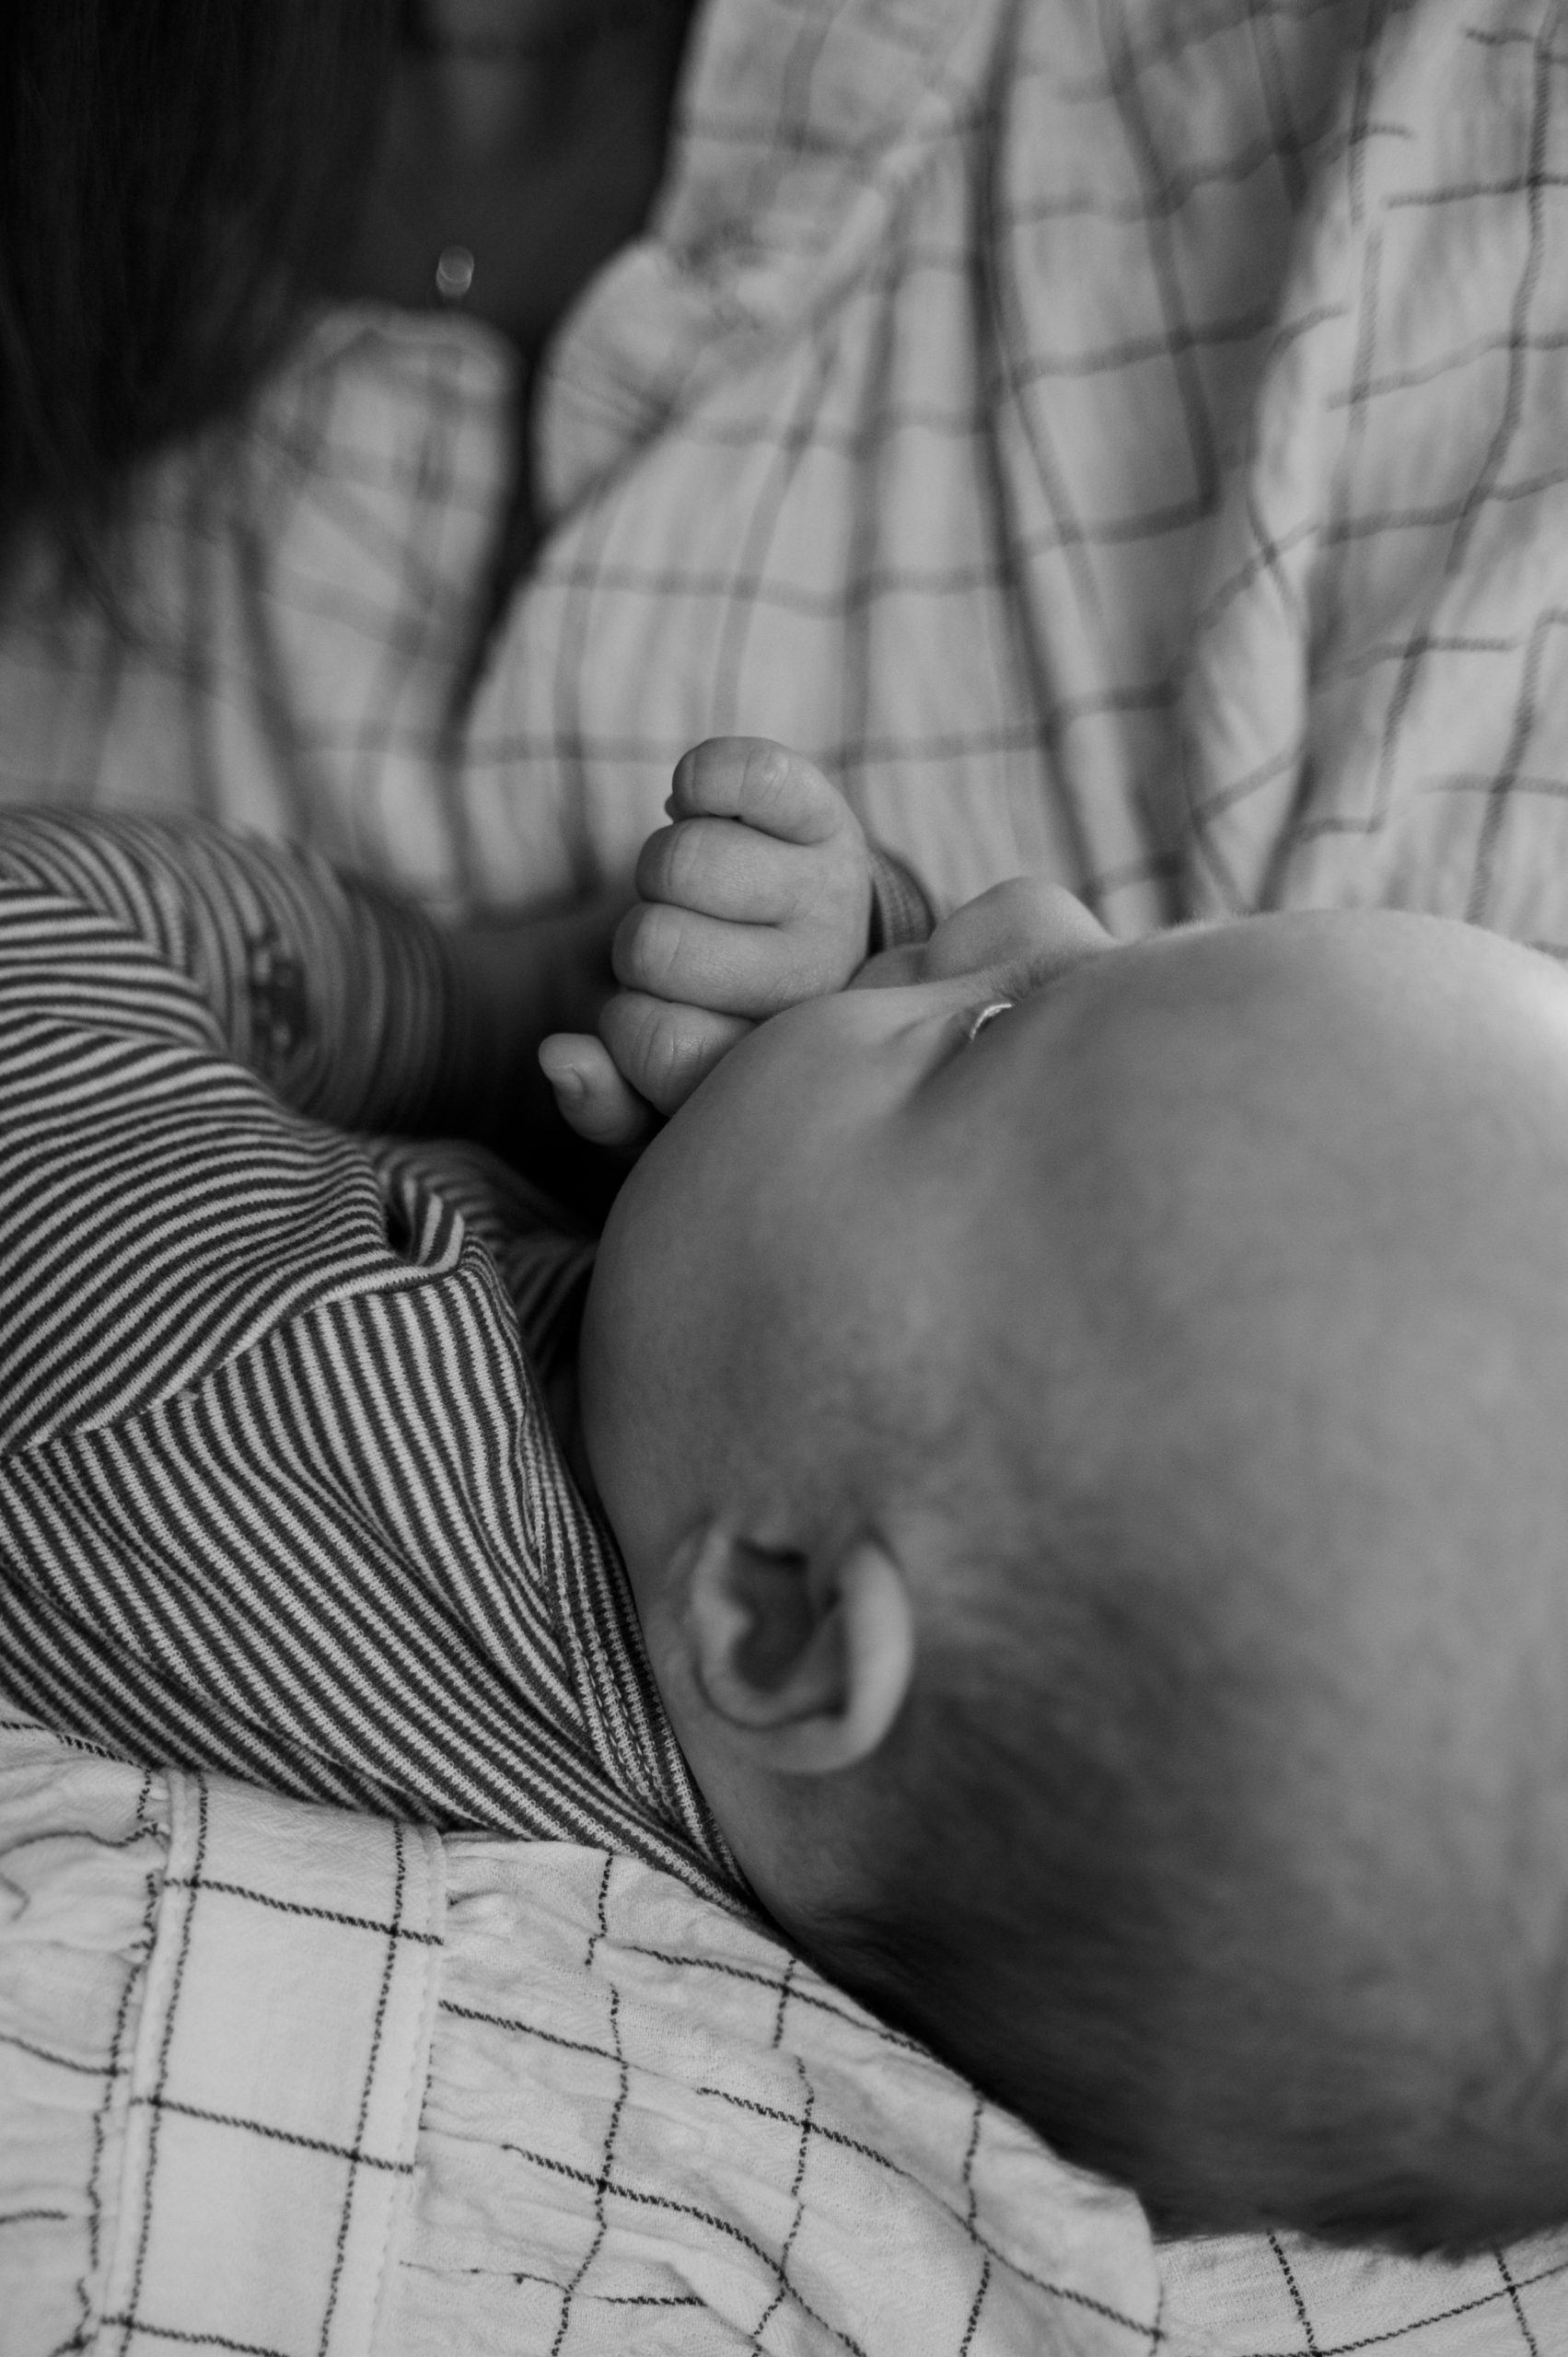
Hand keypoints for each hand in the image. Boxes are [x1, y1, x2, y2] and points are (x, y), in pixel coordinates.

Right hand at [540, 738, 869, 1147]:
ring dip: (660, 869)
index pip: (658, 1045)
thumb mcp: (660, 1094)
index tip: (658, 1017)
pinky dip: (702, 779)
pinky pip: (751, 775)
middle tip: (675, 949)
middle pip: (655, 945)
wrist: (800, 943)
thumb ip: (604, 1107)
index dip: (628, 1026)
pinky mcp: (829, 816)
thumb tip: (558, 1057)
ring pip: (684, 859)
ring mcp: (830, 894)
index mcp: (779, 1061)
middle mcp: (819, 981)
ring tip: (692, 893)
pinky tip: (700, 808)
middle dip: (639, 945)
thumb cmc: (711, 1026)